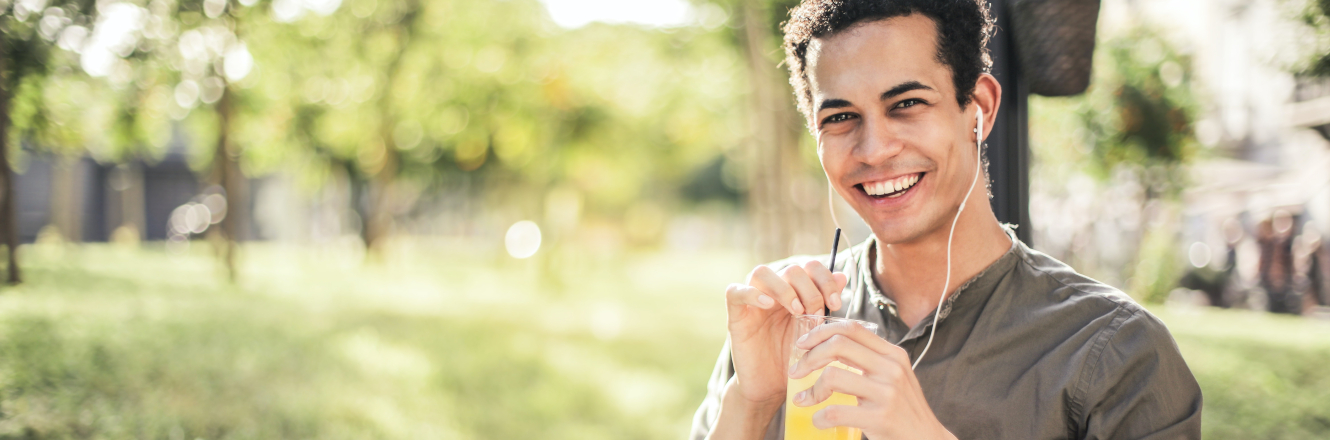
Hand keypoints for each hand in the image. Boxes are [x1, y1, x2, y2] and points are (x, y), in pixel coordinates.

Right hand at [724, 260, 847, 405]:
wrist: (771, 388)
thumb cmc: (794, 360)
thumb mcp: (815, 332)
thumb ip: (825, 304)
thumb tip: (842, 276)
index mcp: (794, 293)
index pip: (809, 268)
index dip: (825, 279)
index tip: (836, 303)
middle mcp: (773, 293)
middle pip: (790, 269)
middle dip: (810, 289)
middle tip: (816, 315)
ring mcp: (752, 303)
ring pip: (761, 273)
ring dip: (784, 288)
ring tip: (797, 311)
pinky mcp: (736, 316)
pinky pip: (734, 292)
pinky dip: (751, 293)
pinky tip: (768, 305)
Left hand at [787, 321, 955, 439]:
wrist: (927, 438)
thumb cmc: (903, 408)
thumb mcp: (894, 376)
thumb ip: (870, 360)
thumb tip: (830, 346)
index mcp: (892, 354)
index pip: (851, 328)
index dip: (821, 332)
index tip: (802, 344)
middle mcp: (891, 368)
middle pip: (837, 345)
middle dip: (808, 358)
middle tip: (795, 372)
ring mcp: (887, 392)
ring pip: (832, 377)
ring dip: (810, 390)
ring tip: (803, 400)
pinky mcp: (880, 417)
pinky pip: (836, 412)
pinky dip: (819, 417)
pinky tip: (819, 420)